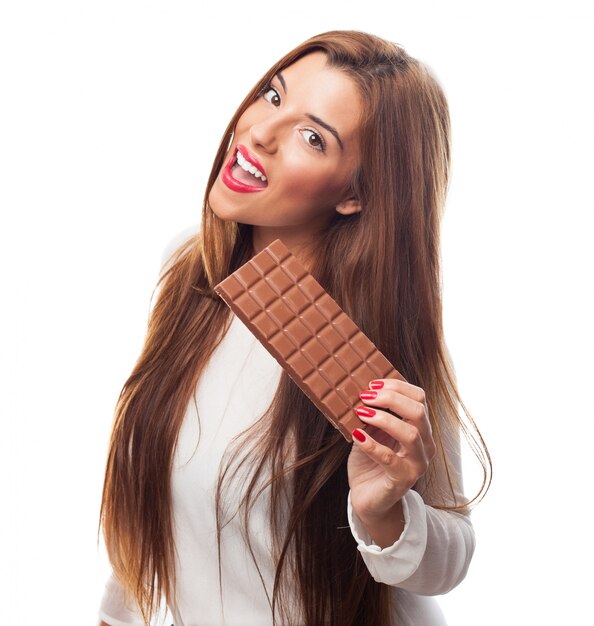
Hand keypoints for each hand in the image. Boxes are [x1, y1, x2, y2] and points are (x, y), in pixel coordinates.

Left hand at [347, 378, 435, 543]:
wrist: (367, 498)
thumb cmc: (370, 461)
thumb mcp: (372, 431)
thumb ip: (373, 412)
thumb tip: (361, 389)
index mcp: (420, 429)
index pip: (419, 398)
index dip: (397, 386)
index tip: (372, 383)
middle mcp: (425, 445)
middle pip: (418, 411)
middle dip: (390, 399)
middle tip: (365, 396)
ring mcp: (417, 464)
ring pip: (410, 434)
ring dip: (383, 419)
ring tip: (361, 412)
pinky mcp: (402, 480)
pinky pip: (389, 459)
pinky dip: (371, 444)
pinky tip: (356, 435)